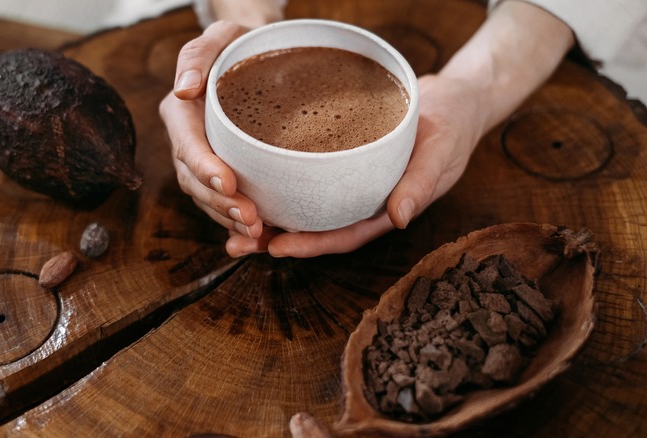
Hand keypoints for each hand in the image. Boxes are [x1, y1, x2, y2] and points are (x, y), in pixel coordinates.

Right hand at [159, 21, 263, 248]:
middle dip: (220, 203)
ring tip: (258, 234)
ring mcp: (201, 162)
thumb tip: (185, 89)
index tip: (228, 182)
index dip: (204, 167)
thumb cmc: (239, 45)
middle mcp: (186, 142)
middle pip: (195, 181)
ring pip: (207, 199)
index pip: (187, 144)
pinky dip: (237, 223)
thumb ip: (197, 56)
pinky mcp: (221, 174)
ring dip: (229, 220)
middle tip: (251, 219)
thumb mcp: (220, 37)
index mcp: (181, 113)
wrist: (256, 58)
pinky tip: (260, 238)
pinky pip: (223, 204)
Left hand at [226, 74, 485, 257]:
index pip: (343, 235)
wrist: (452, 100)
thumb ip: (421, 184)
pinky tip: (250, 182)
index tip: (277, 247)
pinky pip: (307, 178)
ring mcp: (349, 183)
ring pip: (305, 206)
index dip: (311, 245)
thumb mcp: (441, 151)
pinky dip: (280, 183)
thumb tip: (400, 218)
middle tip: (236, 244)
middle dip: (276, 239)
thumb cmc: (451, 126)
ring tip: (229, 220)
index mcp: (385, 209)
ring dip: (270, 215)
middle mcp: (362, 201)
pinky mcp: (340, 161)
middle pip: (315, 228)